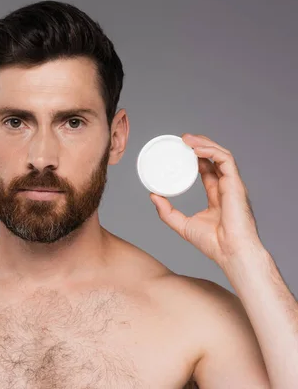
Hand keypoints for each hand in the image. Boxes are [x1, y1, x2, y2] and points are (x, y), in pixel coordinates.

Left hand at [150, 133, 262, 266]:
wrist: (230, 252)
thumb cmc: (213, 243)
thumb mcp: (182, 224)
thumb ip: (167, 211)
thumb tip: (153, 196)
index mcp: (217, 194)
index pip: (207, 169)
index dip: (195, 156)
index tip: (180, 149)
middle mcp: (226, 186)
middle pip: (214, 157)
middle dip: (199, 144)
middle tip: (181, 138)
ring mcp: (233, 184)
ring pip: (221, 154)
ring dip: (204, 143)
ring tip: (186, 138)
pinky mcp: (236, 183)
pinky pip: (225, 159)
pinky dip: (211, 150)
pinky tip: (196, 148)